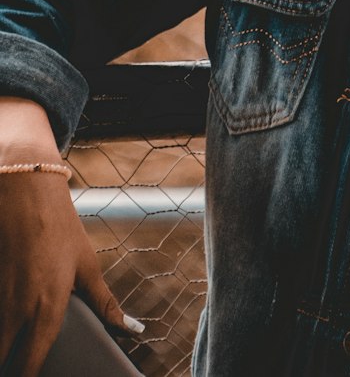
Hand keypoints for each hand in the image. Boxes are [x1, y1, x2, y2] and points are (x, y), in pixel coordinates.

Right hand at [0, 100, 128, 376]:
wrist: (26, 194)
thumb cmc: (60, 230)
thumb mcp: (88, 266)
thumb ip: (106, 304)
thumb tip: (132, 329)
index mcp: (47, 312)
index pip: (30, 368)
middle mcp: (18, 313)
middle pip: (5, 361)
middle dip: (12, 368)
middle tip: (24, 366)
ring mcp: (0, 302)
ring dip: (5, 347)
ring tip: (17, 349)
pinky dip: (1, 327)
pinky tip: (9, 328)